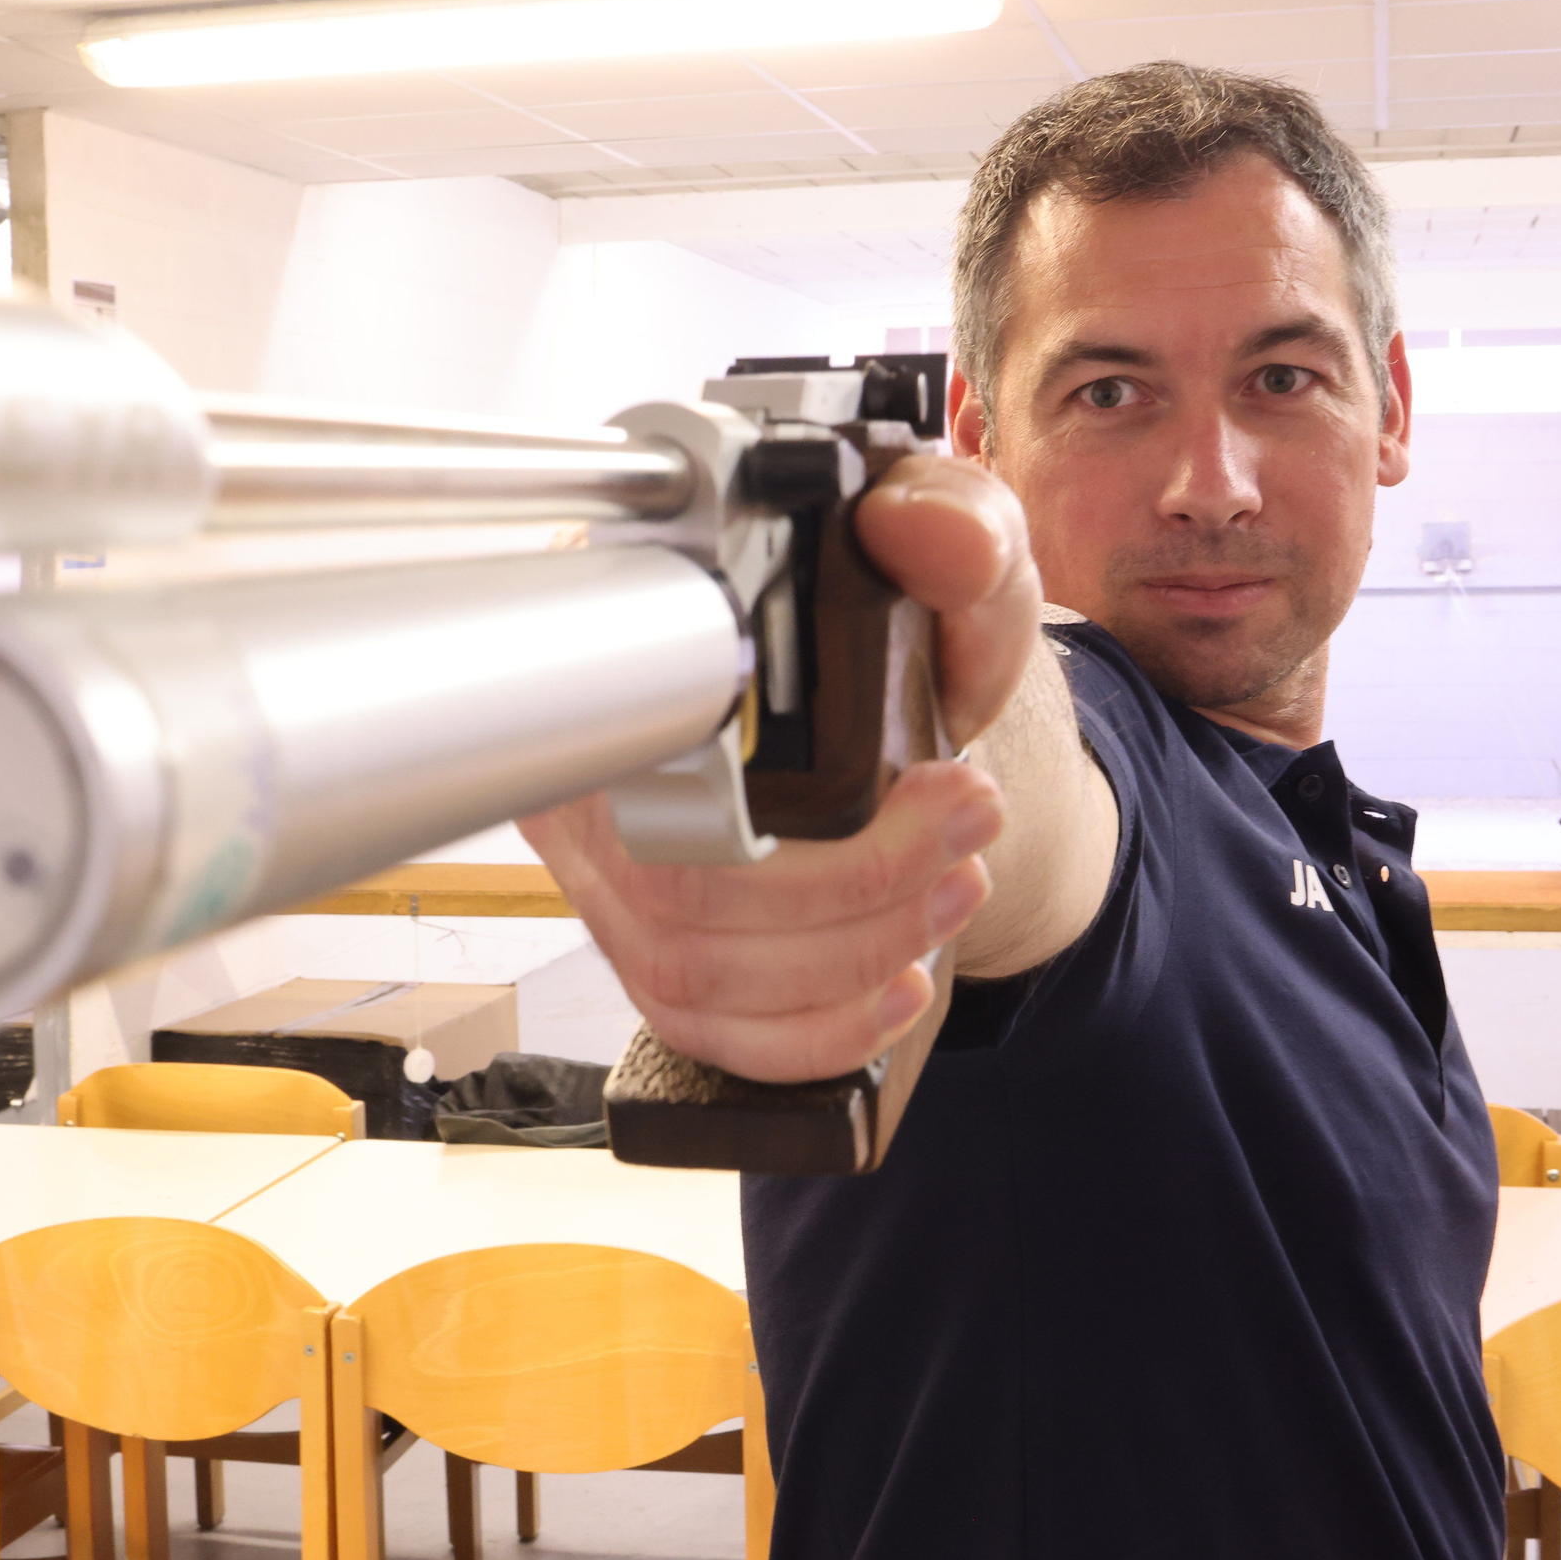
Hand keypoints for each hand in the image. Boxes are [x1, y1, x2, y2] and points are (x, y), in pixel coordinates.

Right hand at [520, 455, 1041, 1081]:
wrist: (914, 710)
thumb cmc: (904, 625)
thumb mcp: (958, 558)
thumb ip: (957, 525)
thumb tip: (921, 526)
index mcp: (626, 650)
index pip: (621, 739)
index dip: (754, 792)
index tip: (914, 778)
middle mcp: (592, 769)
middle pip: (667, 882)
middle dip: (851, 883)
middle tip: (969, 831)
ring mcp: (609, 875)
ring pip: (689, 968)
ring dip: (850, 951)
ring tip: (954, 890)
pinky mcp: (655, 954)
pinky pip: (705, 1034)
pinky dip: (814, 1029)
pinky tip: (892, 983)